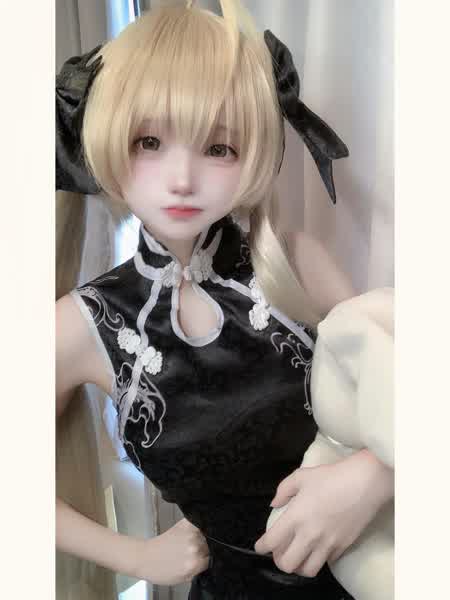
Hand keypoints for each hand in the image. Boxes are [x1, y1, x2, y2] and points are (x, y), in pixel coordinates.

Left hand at [134, 518, 209, 584]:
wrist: (146, 558)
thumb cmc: (160, 570)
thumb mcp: (183, 579)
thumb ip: (198, 571)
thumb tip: (208, 563)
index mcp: (194, 563)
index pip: (211, 560)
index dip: (208, 560)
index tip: (205, 559)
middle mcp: (194, 547)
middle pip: (210, 546)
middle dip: (206, 549)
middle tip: (198, 551)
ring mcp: (190, 534)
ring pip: (206, 534)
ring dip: (203, 537)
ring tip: (193, 541)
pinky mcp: (185, 524)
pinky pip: (199, 522)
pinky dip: (199, 525)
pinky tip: (195, 530)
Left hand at [254, 450, 393, 577]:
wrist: (364, 484)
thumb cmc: (331, 477)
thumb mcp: (302, 476)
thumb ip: (283, 490)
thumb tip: (274, 504)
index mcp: (296, 516)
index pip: (272, 541)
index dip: (261, 546)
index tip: (260, 546)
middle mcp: (309, 535)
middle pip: (286, 564)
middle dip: (278, 560)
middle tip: (279, 551)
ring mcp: (327, 544)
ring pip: (307, 570)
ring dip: (298, 565)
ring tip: (297, 555)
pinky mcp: (342, 547)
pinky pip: (325, 562)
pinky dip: (317, 559)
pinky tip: (316, 549)